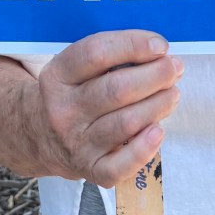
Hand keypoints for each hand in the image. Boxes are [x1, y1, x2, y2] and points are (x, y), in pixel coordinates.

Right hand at [33, 29, 182, 186]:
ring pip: (125, 123)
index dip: (133, 45)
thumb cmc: (73, 94)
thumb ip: (110, 56)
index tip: (160, 45)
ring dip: (158, 105)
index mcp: (58, 76)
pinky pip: (120, 165)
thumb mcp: (75, 68)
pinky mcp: (90, 169)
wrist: (40, 135)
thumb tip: (157, 52)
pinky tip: (158, 131)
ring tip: (173, 93)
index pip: (96, 53)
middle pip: (116, 89)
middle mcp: (63, 109)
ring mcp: (76, 142)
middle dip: (155, 76)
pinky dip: (144, 149)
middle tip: (174, 68)